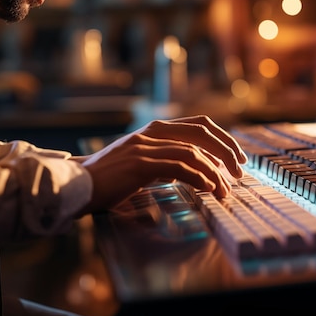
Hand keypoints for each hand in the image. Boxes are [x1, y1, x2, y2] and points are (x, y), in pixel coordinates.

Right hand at [76, 115, 247, 213]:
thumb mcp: (141, 163)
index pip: (199, 125)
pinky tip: (209, 188)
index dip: (223, 139)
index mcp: (154, 130)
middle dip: (226, 152)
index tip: (237, 158)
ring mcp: (145, 146)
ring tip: (226, 190)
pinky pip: (178, 167)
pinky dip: (198, 177)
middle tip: (239, 173)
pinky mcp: (139, 163)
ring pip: (192, 152)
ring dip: (214, 172)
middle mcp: (152, 133)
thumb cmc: (109, 179)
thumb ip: (164, 161)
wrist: (76, 184)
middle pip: (201, 133)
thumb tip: (192, 170)